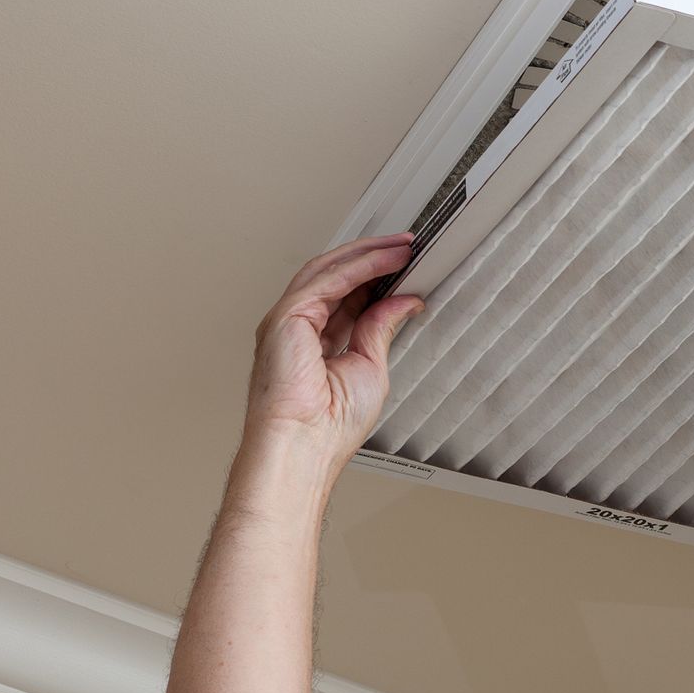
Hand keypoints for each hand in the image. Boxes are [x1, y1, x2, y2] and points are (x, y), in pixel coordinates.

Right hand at [244, 233, 425, 468]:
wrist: (306, 446)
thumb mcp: (370, 367)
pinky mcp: (286, 317)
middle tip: (407, 246)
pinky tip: (385, 260)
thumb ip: (381, 328)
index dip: (375, 277)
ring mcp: (288, 320)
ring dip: (368, 254)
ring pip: (329, 270)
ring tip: (402, 247)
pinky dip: (359, 266)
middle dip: (373, 257)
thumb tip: (403, 301)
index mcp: (315, 343)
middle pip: (336, 277)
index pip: (347, 297)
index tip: (404, 266)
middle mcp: (298, 328)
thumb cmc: (329, 427)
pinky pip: (328, 279)